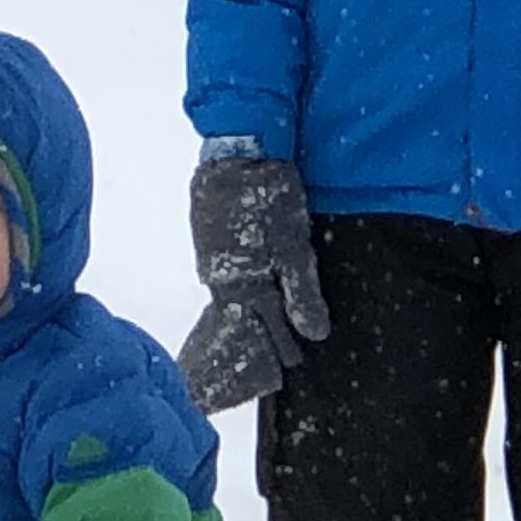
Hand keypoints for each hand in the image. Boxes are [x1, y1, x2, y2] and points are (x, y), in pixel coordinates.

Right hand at [177, 154, 328, 411]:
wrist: (237, 149)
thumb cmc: (271, 197)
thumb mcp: (296, 247)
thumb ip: (303, 294)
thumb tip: (314, 335)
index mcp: (243, 285)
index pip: (261, 331)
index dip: (275, 351)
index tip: (285, 371)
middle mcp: (220, 277)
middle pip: (241, 317)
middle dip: (256, 335)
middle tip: (267, 359)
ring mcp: (210, 257)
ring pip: (231, 292)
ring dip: (246, 307)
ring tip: (256, 324)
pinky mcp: (206, 236)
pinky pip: (223, 270)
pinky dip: (236, 281)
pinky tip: (245, 282)